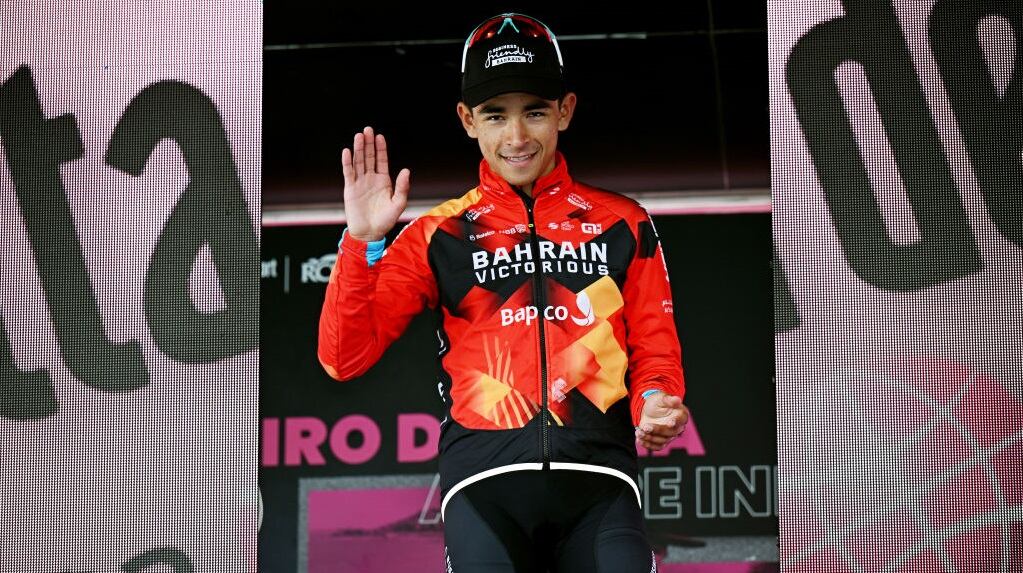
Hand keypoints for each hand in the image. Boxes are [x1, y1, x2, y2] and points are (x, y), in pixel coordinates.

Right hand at [341, 126, 409, 241]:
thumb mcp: (398, 204)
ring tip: (358, 136)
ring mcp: (360, 183)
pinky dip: (347, 162)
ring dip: (358, 149)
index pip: (381, 160)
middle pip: (369, 157)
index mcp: (383, 181)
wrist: (369, 233)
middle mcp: (371, 179)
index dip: (380, 148)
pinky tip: (347, 151)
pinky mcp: (350, 189)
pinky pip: (348, 173)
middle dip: (368, 143)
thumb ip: (402, 187)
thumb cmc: (385, 220)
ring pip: (358, 162)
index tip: (379, 136)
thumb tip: (406, 170)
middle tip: (367, 129)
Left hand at [636, 393, 687, 450]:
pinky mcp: (661, 441)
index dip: (676, 422)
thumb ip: (669, 400)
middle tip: (645, 427)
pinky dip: (648, 444)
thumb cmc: (657, 402)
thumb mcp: (661, 398)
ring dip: (649, 438)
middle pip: (670, 432)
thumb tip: (677, 400)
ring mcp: (669, 435)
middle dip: (657, 430)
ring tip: (639, 432)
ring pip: (662, 441)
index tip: (670, 423)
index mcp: (681, 415)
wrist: (648, 410)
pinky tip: (639, 439)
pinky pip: (656, 446)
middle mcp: (677, 427)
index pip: (681, 419)